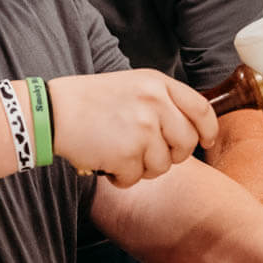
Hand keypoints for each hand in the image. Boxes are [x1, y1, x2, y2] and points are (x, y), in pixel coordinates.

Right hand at [49, 70, 217, 186]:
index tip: (205, 141)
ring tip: (120, 152)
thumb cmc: (92, 100)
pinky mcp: (127, 153)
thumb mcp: (134, 86)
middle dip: (171, 155)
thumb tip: (192, 129)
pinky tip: (106, 161)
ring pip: (162, 165)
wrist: (54, 111)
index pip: (202, 110)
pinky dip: (121, 177)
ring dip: (142, 167)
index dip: (207, 130)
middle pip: (186, 143)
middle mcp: (155, 103)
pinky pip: (136, 178)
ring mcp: (143, 128)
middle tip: (148, 153)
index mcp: (158, 84)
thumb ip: (163, 101)